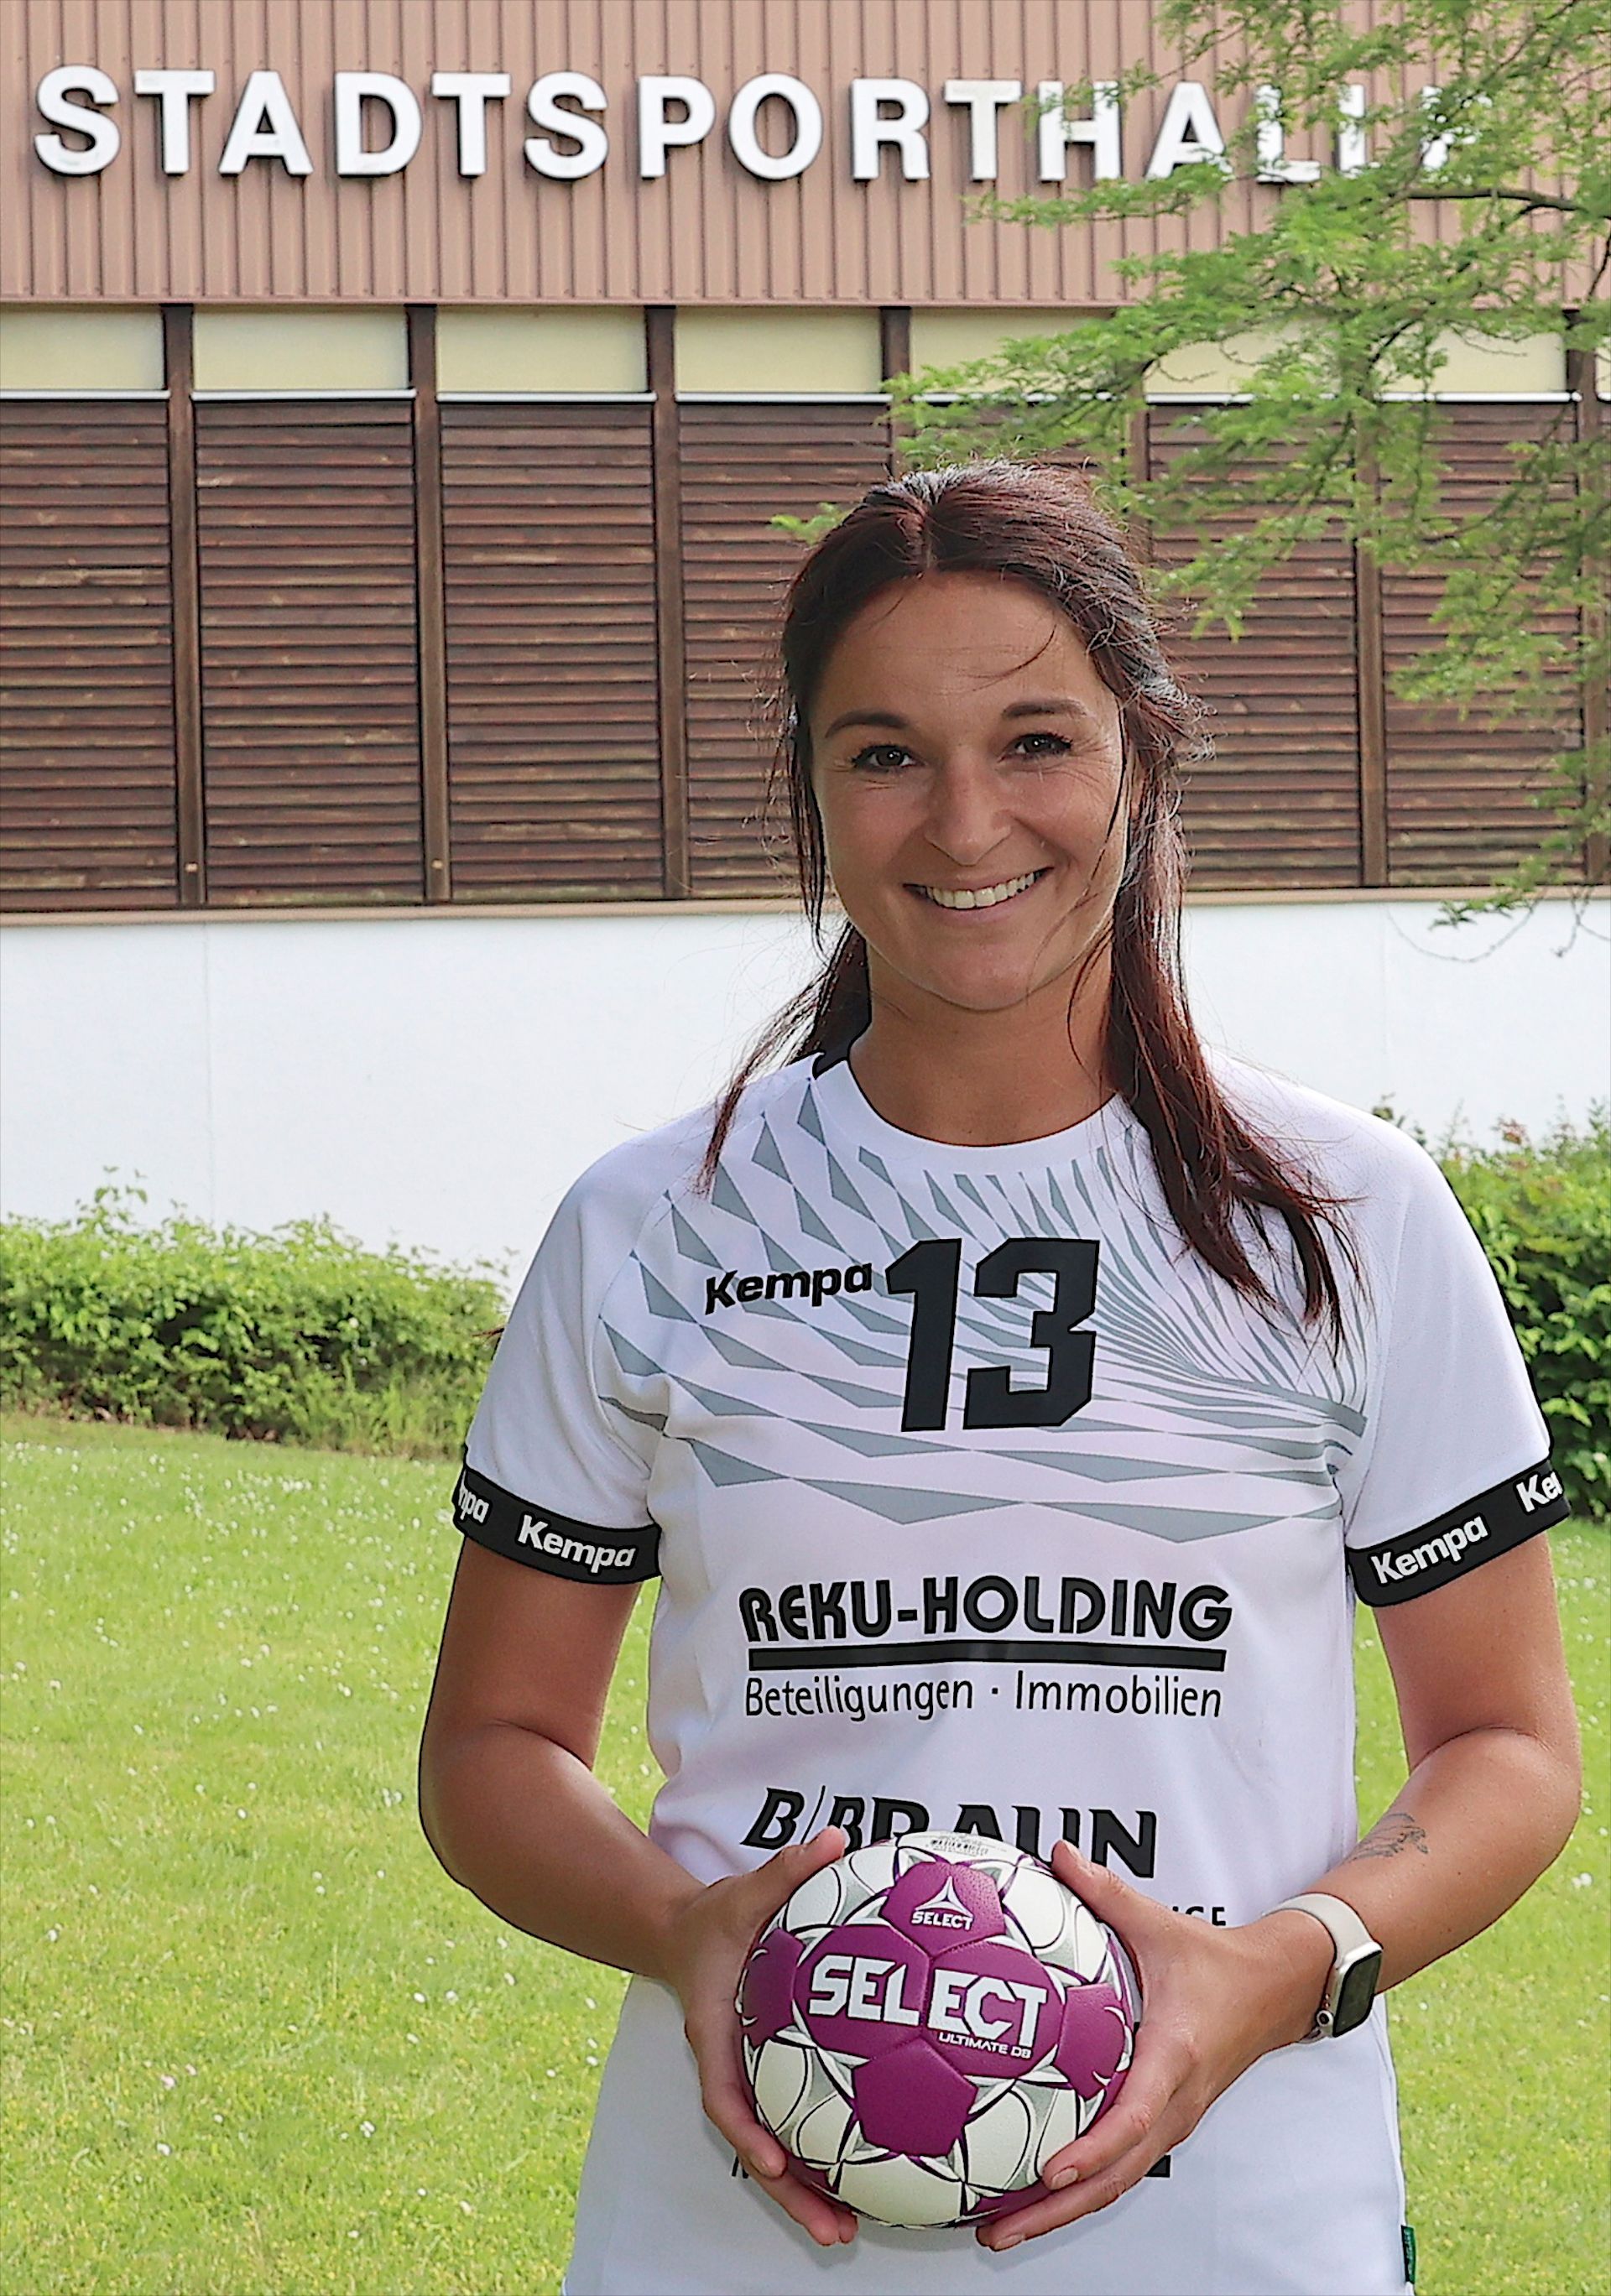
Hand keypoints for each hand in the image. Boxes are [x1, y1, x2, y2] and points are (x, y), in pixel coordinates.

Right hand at [655, 1824, 857, 2249]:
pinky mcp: (777, 2082)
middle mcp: (734, 2071)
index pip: (725, 2095)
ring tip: (853, 2233)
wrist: (694, 1934)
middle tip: (836, 2231)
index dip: (747, 2132)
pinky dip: (825, 2156)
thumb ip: (787, 1868)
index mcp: (717, 2036)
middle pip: (757, 2146)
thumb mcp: (745, 1891)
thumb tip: (833, 1840)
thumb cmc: (722, 1916)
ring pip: (779, 2150)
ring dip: (809, 2194)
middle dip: (790, 2195)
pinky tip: (872, 2176)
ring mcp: (755, 2082)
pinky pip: (800, 2125)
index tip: (771, 2162)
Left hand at [977, 1841, 1334, 2251]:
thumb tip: (1056, 1854)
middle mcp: (1173, 2104)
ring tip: (1000, 2230)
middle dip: (1056, 2209)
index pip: (1133, 2117)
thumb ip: (1104, 1892)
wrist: (1274, 1992)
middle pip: (1115, 2176)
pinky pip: (1119, 2168)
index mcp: (1172, 2057)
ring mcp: (1171, 2124)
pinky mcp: (1165, 2127)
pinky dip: (1078, 2189)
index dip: (1092, 2148)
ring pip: (1115, 2183)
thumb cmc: (1212, 1960)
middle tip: (996, 2230)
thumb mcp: (1158, 1923)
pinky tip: (1031, 2194)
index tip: (1051, 2168)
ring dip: (1062, 2212)